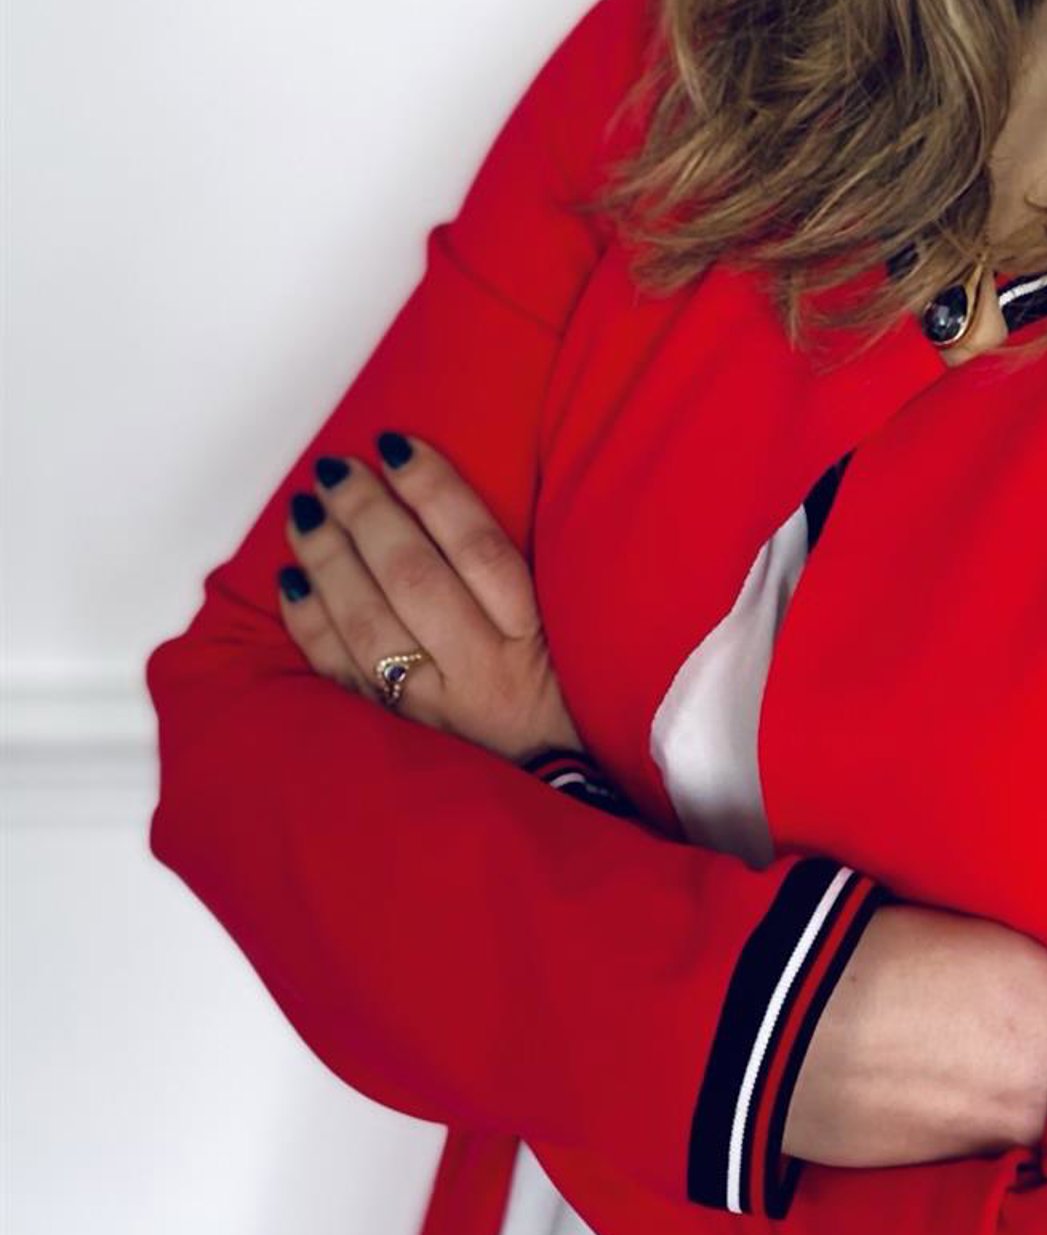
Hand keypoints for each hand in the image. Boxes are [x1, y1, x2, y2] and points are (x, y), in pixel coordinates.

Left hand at [276, 432, 585, 765]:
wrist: (559, 790)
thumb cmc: (563, 689)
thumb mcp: (568, 625)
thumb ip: (520, 569)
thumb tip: (444, 489)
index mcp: (532, 633)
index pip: (478, 547)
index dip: (433, 488)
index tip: (396, 444)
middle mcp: (481, 669)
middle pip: (413, 579)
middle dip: (366, 515)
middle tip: (335, 470)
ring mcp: (432, 705)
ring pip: (367, 624)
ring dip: (328, 560)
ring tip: (305, 512)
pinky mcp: (396, 732)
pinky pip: (340, 674)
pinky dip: (310, 624)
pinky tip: (291, 581)